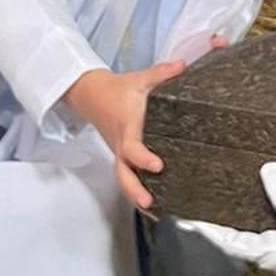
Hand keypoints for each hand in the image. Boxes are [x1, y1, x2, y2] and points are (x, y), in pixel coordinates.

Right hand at [64, 60, 184, 209]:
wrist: (92, 96)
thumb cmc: (117, 90)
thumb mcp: (139, 79)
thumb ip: (162, 73)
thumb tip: (183, 65)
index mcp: (127, 127)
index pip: (132, 147)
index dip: (143, 157)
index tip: (157, 165)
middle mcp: (121, 145)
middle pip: (123, 174)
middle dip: (134, 190)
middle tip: (149, 203)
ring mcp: (120, 154)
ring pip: (123, 179)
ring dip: (135, 195)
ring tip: (152, 210)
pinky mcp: (122, 158)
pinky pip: (127, 177)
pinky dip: (136, 191)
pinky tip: (151, 206)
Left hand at [181, 163, 275, 275]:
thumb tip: (267, 171)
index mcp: (273, 252)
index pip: (230, 238)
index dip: (207, 225)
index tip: (183, 213)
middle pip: (249, 224)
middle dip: (231, 206)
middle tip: (210, 182)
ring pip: (274, 213)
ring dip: (260, 196)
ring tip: (243, 171)